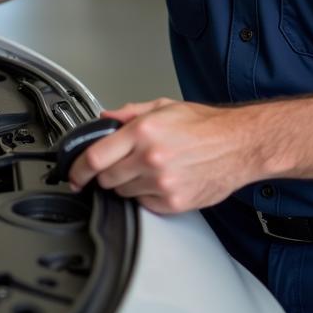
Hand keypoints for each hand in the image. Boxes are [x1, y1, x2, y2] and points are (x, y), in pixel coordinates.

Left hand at [67, 99, 248, 214]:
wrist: (238, 145)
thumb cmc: (206, 126)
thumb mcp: (164, 107)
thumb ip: (130, 113)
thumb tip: (105, 118)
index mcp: (143, 132)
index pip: (95, 157)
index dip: (78, 169)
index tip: (74, 175)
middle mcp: (149, 159)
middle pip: (106, 179)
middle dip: (106, 174)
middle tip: (119, 165)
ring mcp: (161, 184)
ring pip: (123, 194)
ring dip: (127, 185)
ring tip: (147, 170)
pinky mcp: (172, 203)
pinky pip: (143, 205)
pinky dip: (146, 196)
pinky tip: (160, 181)